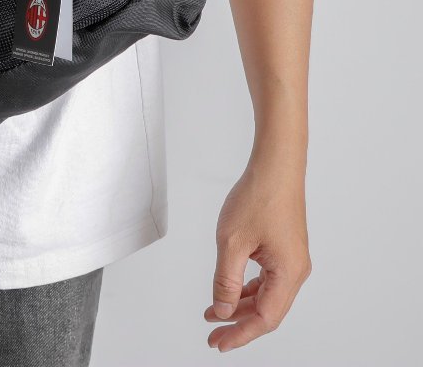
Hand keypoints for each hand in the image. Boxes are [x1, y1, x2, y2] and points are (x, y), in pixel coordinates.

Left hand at [205, 154, 311, 351]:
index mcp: (288, 274)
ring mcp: (291, 259)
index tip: (219, 343)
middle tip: (213, 334)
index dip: (240, 333)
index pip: (265, 318)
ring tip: (215, 313)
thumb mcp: (232, 242)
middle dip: (239, 323)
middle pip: (267, 310)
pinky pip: (266, 279)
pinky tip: (230, 290)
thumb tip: (223, 310)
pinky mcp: (284, 248)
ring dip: (241, 305)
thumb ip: (225, 280)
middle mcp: (295, 271)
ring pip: (266, 295)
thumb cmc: (259, 197)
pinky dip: (247, 288)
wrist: (275, 166)